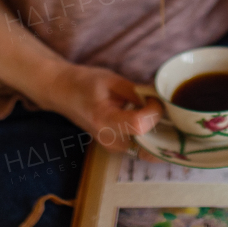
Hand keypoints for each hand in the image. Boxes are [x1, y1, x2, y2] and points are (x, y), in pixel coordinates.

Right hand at [33, 61, 163, 153]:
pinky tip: (152, 118)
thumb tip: (159, 98)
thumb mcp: (111, 79)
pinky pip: (141, 145)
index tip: (155, 98)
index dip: (154, 112)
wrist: (63, 93)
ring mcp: (112, 147)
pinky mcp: (116, 147)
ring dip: (158, 131)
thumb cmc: (84, 83)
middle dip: (162, 125)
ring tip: (159, 111)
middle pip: (147, 141)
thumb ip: (136, 91)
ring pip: (147, 147)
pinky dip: (151, 134)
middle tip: (164, 106)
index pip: (139, 125)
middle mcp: (108, 140)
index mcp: (104, 119)